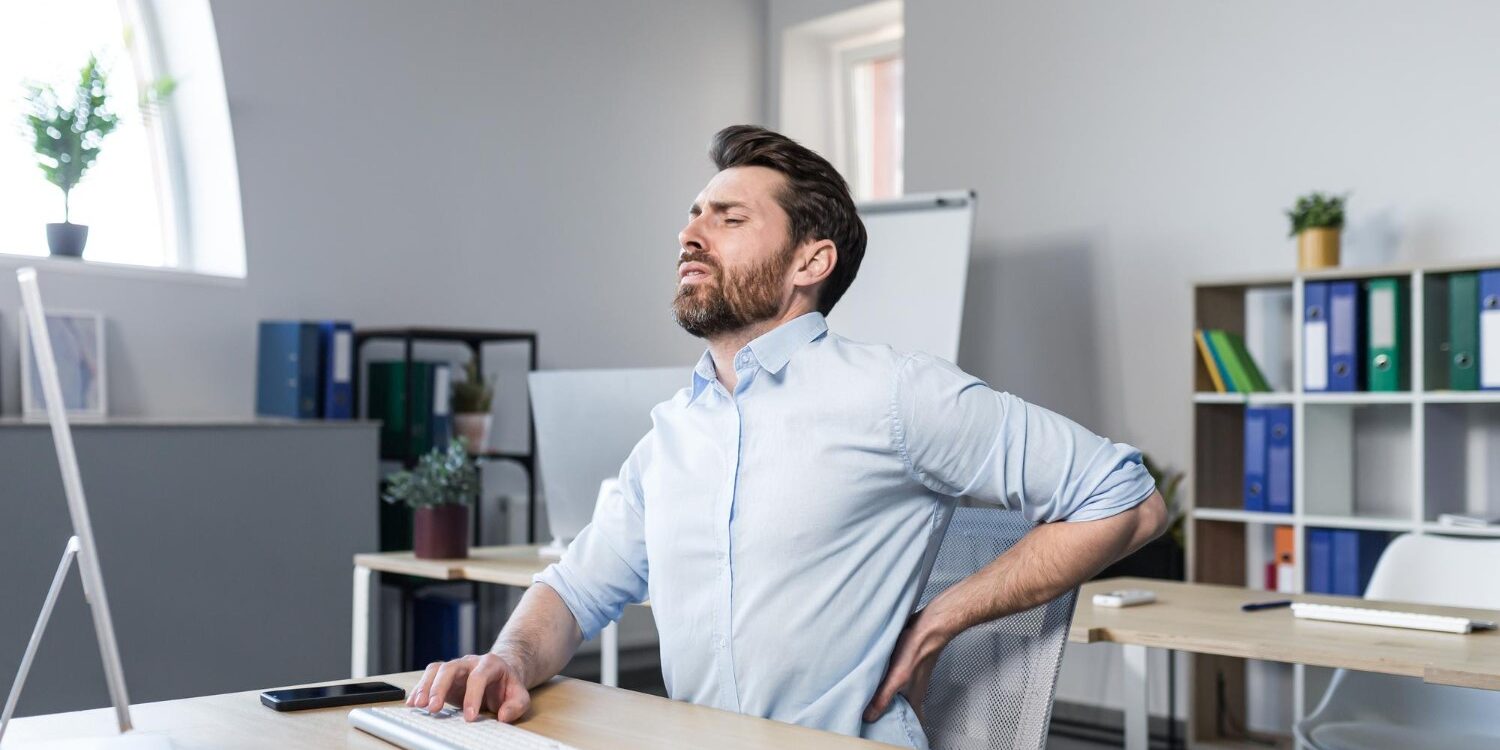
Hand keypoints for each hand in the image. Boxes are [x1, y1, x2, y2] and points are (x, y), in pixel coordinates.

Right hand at [406, 651, 530, 722]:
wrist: (501, 675)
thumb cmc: (507, 686)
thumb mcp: (520, 695)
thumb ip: (516, 705)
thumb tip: (503, 715)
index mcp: (490, 664)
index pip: (478, 677)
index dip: (472, 696)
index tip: (469, 718)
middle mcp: (470, 662)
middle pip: (451, 668)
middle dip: (440, 688)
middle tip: (433, 708)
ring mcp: (456, 668)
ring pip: (437, 670)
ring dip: (425, 687)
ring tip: (418, 705)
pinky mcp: (445, 677)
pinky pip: (429, 676)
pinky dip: (419, 689)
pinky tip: (413, 703)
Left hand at [863, 610, 953, 723]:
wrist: (928, 626)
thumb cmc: (917, 650)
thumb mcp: (897, 678)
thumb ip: (883, 698)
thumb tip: (869, 715)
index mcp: (914, 698)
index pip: (912, 721)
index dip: (902, 727)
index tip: (886, 729)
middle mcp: (913, 689)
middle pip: (902, 707)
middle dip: (889, 713)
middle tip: (873, 715)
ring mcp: (910, 677)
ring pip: (897, 692)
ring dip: (885, 696)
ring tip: (870, 698)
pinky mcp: (905, 664)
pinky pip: (894, 678)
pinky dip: (885, 680)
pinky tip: (875, 676)